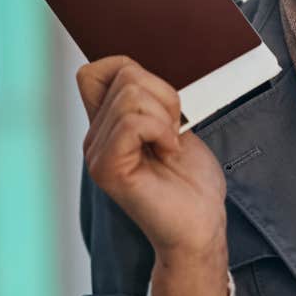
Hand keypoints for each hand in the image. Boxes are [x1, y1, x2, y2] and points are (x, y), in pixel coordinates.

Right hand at [78, 55, 229, 295]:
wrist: (201, 225)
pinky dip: (162, 130)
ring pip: (131, 95)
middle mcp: (94, 139)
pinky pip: (134, 122)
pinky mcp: (109, 169)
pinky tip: (168, 152)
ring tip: (169, 145)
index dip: (130, 70)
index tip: (161, 106)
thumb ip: (146, 99)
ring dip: (165, 116)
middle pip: (124, 76)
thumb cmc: (191, 182)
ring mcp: (98, 155)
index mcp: (106, 126)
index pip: (95, 71)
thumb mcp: (171, 125)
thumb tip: (132, 70)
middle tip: (172, 133)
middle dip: (163, 96)